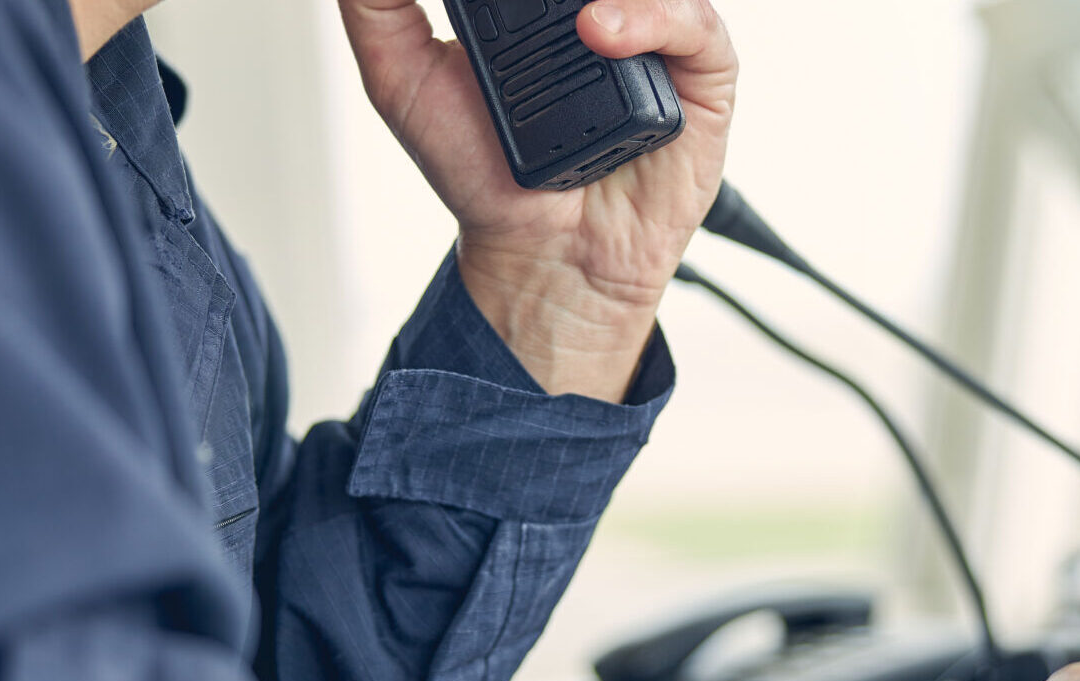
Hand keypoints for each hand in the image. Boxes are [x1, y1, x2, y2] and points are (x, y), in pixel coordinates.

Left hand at [339, 0, 736, 399]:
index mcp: (541, 3)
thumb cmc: (484, 174)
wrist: (538, 256)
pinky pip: (697, 25)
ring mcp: (656, 38)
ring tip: (579, 19)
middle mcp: (604, 10)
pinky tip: (606, 34)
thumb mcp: (401, 79)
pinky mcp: (701, 79)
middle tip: (553, 1)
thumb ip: (378, 7)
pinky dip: (656, 17)